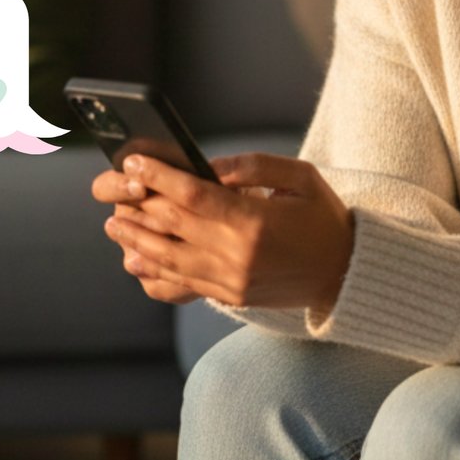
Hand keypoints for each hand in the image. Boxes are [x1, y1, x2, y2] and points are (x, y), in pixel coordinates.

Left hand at [100, 152, 354, 316]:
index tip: (134, 161)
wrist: (346, 272)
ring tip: (114, 226)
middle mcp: (237, 254)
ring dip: (137, 241)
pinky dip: (155, 274)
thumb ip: (252, 167)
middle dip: (138, 206)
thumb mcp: (299, 177)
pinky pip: (183, 286)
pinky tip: (136, 262)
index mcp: (254, 220)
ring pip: (169, 259)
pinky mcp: (231, 297)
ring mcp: (232, 281)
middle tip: (114, 189)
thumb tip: (207, 166)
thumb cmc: (324, 217)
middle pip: (173, 226)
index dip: (158, 176)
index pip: (192, 195)